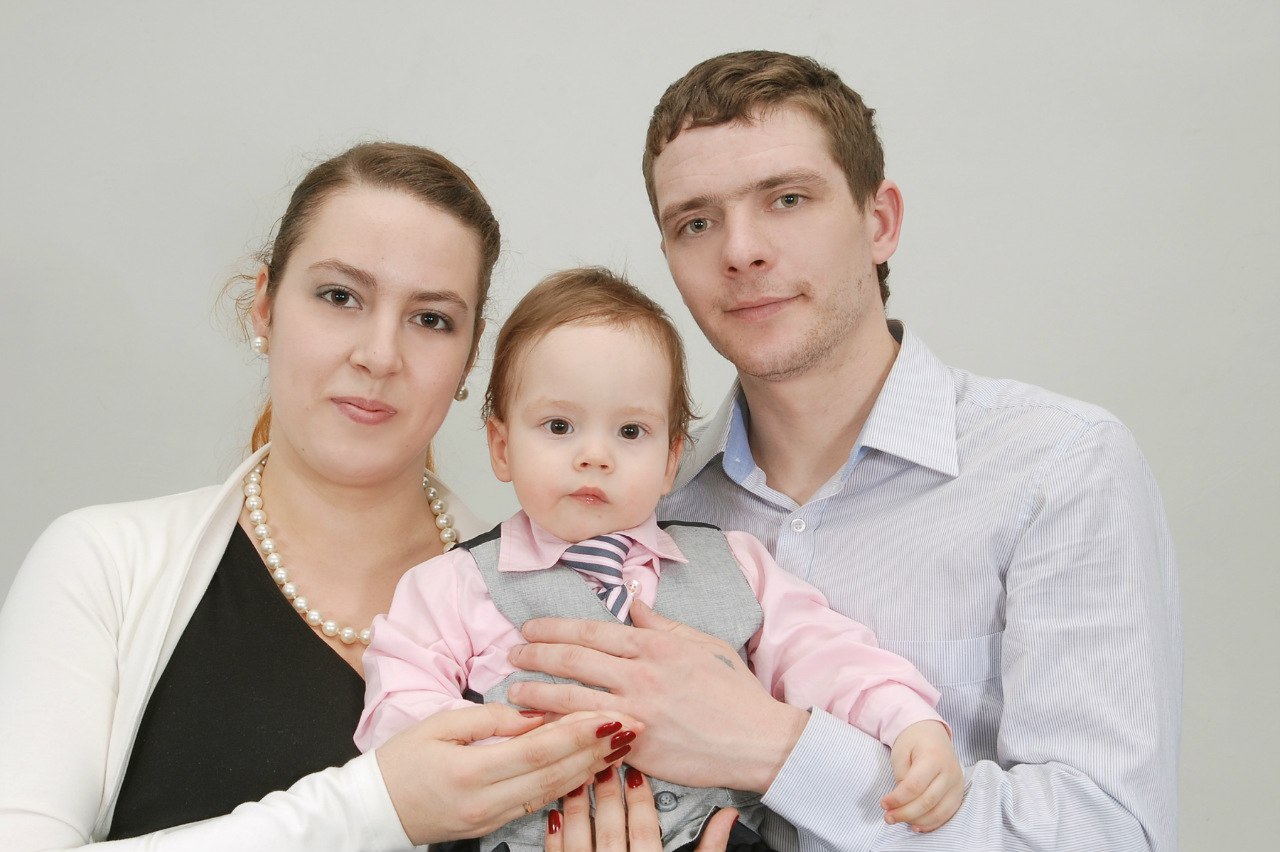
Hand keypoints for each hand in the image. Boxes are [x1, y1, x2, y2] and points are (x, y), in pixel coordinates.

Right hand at [376, 703, 637, 844]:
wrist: (372, 811)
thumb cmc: (399, 760)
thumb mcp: (437, 725)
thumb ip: (489, 719)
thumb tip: (534, 713)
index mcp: (470, 770)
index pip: (538, 749)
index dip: (578, 731)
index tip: (609, 713)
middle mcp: (486, 800)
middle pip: (555, 772)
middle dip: (598, 748)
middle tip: (632, 726)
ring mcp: (491, 818)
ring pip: (553, 791)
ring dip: (592, 767)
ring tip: (622, 745)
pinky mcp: (492, 825)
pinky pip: (539, 802)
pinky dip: (568, 783)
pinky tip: (590, 769)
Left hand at [507, 601, 807, 793]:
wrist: (758, 739)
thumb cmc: (736, 692)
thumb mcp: (703, 644)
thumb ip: (663, 625)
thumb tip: (635, 604)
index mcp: (655, 646)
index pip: (591, 632)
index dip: (555, 628)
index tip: (531, 628)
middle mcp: (640, 674)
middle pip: (572, 659)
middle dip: (535, 654)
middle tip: (512, 653)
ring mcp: (635, 711)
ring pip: (570, 696)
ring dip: (536, 692)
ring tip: (513, 689)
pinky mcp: (635, 746)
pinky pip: (587, 733)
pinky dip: (559, 728)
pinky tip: (539, 726)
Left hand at [545, 765, 738, 850]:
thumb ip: (712, 849)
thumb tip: (728, 817)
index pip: (645, 829)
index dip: (639, 796)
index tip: (636, 771)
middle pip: (611, 828)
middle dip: (608, 791)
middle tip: (606, 762)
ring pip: (579, 840)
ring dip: (577, 805)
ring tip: (579, 777)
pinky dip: (555, 837)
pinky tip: (555, 815)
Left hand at [880, 720, 963, 831]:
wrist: (932, 733)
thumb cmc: (913, 741)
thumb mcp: (900, 752)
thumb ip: (901, 775)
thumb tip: (901, 801)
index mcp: (933, 758)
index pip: (914, 786)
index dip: (897, 799)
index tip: (883, 804)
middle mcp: (949, 772)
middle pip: (927, 802)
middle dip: (905, 813)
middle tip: (888, 818)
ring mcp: (957, 784)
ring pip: (939, 812)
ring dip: (917, 821)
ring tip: (899, 821)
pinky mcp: (959, 793)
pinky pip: (947, 814)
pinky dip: (931, 823)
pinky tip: (916, 826)